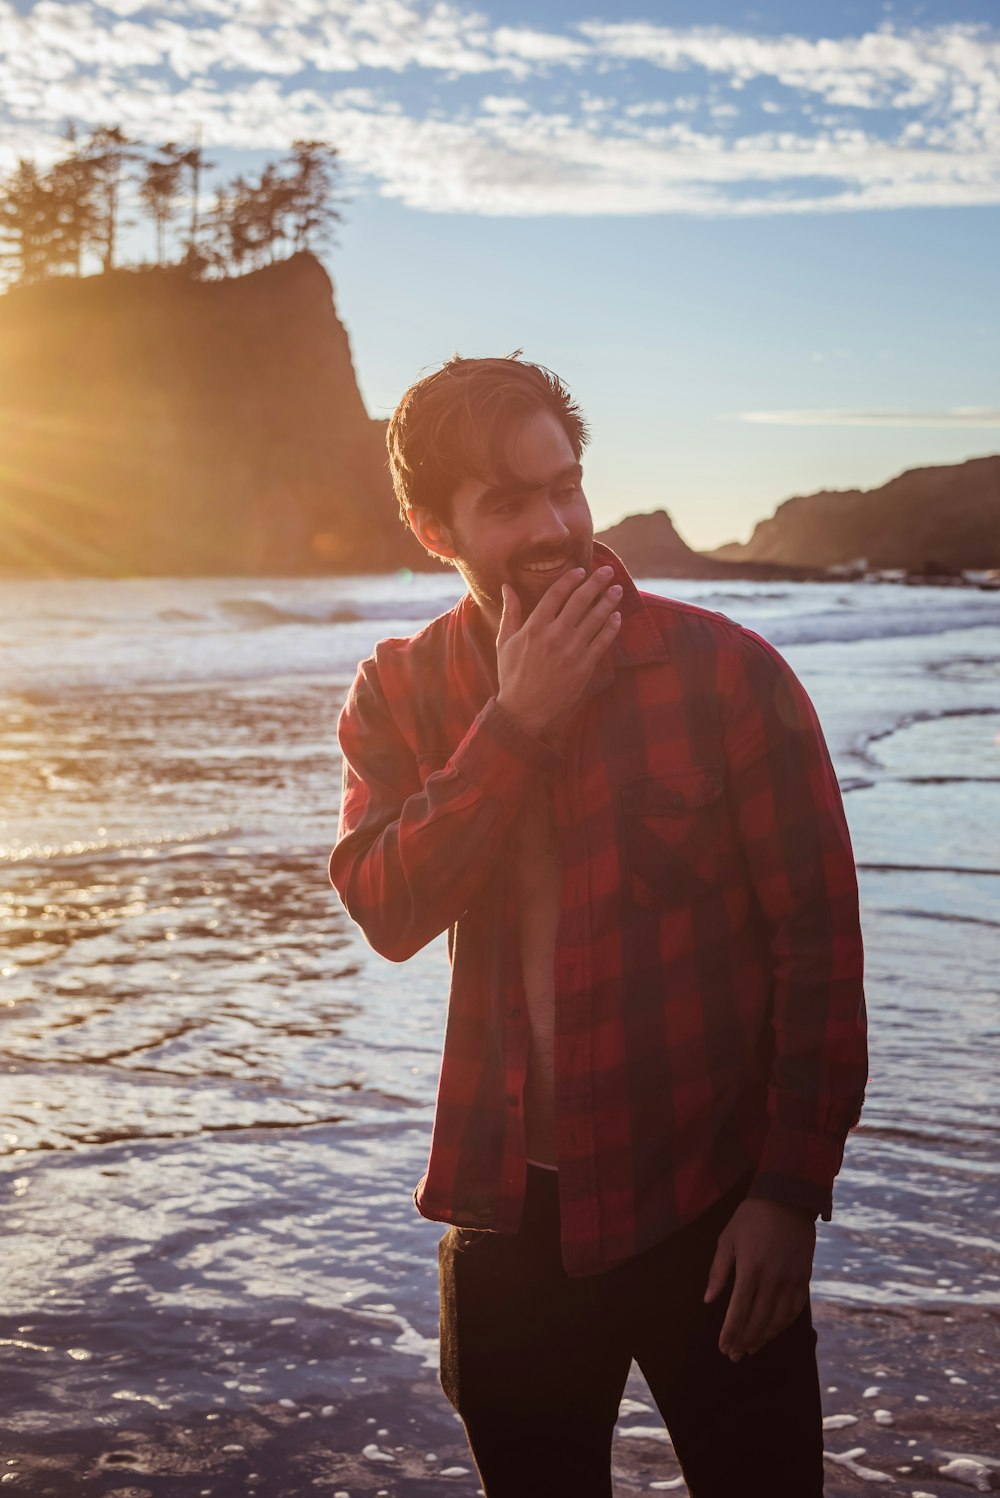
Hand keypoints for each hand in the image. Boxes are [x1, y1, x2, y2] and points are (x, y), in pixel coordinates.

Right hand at [496, 565, 621, 736]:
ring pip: (595, 619)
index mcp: (534, 627)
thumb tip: (507, 586)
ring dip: (608, 601)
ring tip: (617, 590)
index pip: (556, 594)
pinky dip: (611, 627)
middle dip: (596, 583)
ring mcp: (571, 651)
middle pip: (580, 601)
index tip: (581, 571)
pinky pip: (602, 641)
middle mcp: (554, 636)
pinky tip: (616, 617)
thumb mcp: (505, 641)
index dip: (571, 579)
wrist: (523, 709)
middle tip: (608, 572)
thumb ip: (511, 612)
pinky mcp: (584, 666)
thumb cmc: (511, 674)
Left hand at [703, 1197, 814, 1361]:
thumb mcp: (727, 1238)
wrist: (788, 1201)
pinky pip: (794, 1309)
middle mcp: (772, 1280)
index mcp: (750, 1269)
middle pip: (758, 1320)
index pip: (738, 1311)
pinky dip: (783, 1324)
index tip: (723, 1348)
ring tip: (751, 1348)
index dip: (730, 1333)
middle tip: (734, 1355)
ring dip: (763, 1337)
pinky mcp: (803, 1278)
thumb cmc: (751, 1218)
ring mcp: (791, 1280)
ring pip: (777, 1319)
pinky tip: (773, 1331)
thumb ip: (718, 1271)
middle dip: (744, 1340)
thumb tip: (708, 1300)